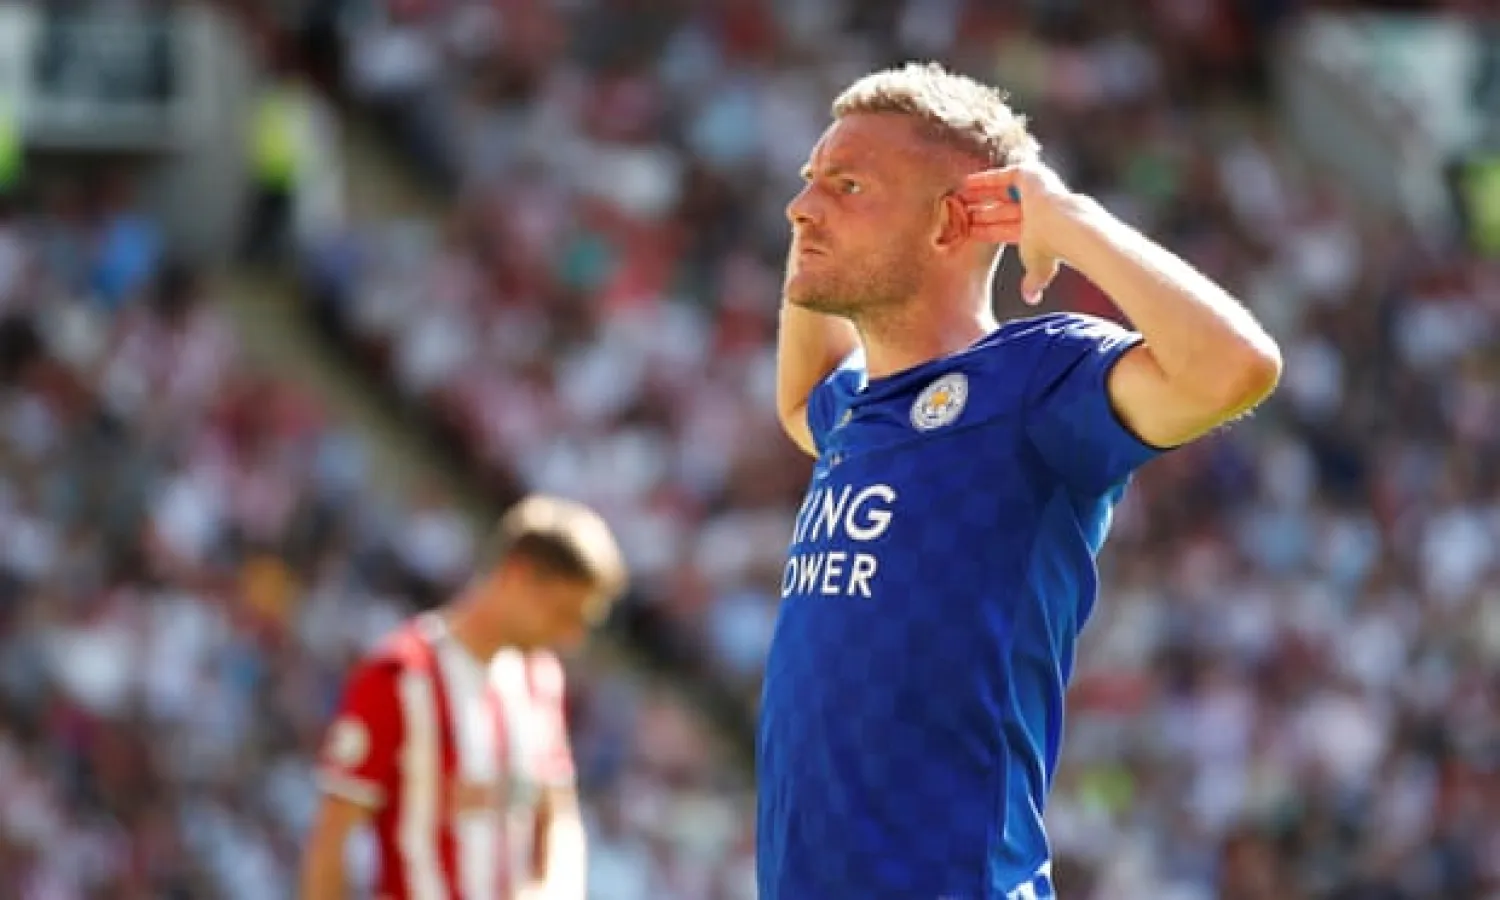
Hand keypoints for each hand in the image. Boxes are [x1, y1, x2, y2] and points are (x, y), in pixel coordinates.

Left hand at [958, 163, 1071, 305]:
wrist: (1062, 225)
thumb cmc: (1049, 247)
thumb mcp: (1037, 265)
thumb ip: (1033, 280)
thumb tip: (1032, 300)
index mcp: (1033, 230)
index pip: (1004, 229)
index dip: (985, 230)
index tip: (965, 231)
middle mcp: (1035, 209)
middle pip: (1000, 209)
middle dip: (979, 211)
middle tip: (957, 210)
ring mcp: (1034, 190)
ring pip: (1001, 192)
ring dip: (980, 193)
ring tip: (958, 194)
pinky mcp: (1031, 174)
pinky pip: (1004, 175)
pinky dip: (986, 178)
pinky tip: (968, 181)